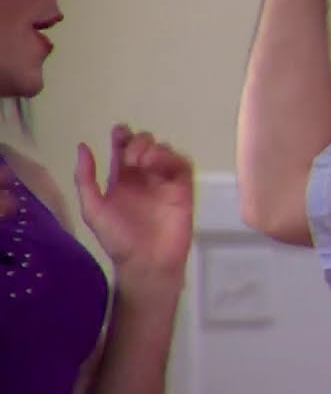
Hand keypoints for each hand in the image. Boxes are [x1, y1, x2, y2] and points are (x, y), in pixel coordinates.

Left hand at [73, 125, 194, 282]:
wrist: (147, 262)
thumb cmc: (118, 239)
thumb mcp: (93, 209)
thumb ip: (85, 179)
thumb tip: (83, 146)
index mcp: (122, 180)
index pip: (123, 150)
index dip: (122, 136)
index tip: (119, 131)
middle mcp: (144, 177)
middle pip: (145, 145)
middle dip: (138, 142)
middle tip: (131, 157)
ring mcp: (164, 182)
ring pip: (164, 151)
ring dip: (154, 149)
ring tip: (143, 162)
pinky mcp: (183, 189)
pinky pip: (183, 165)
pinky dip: (172, 158)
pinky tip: (159, 164)